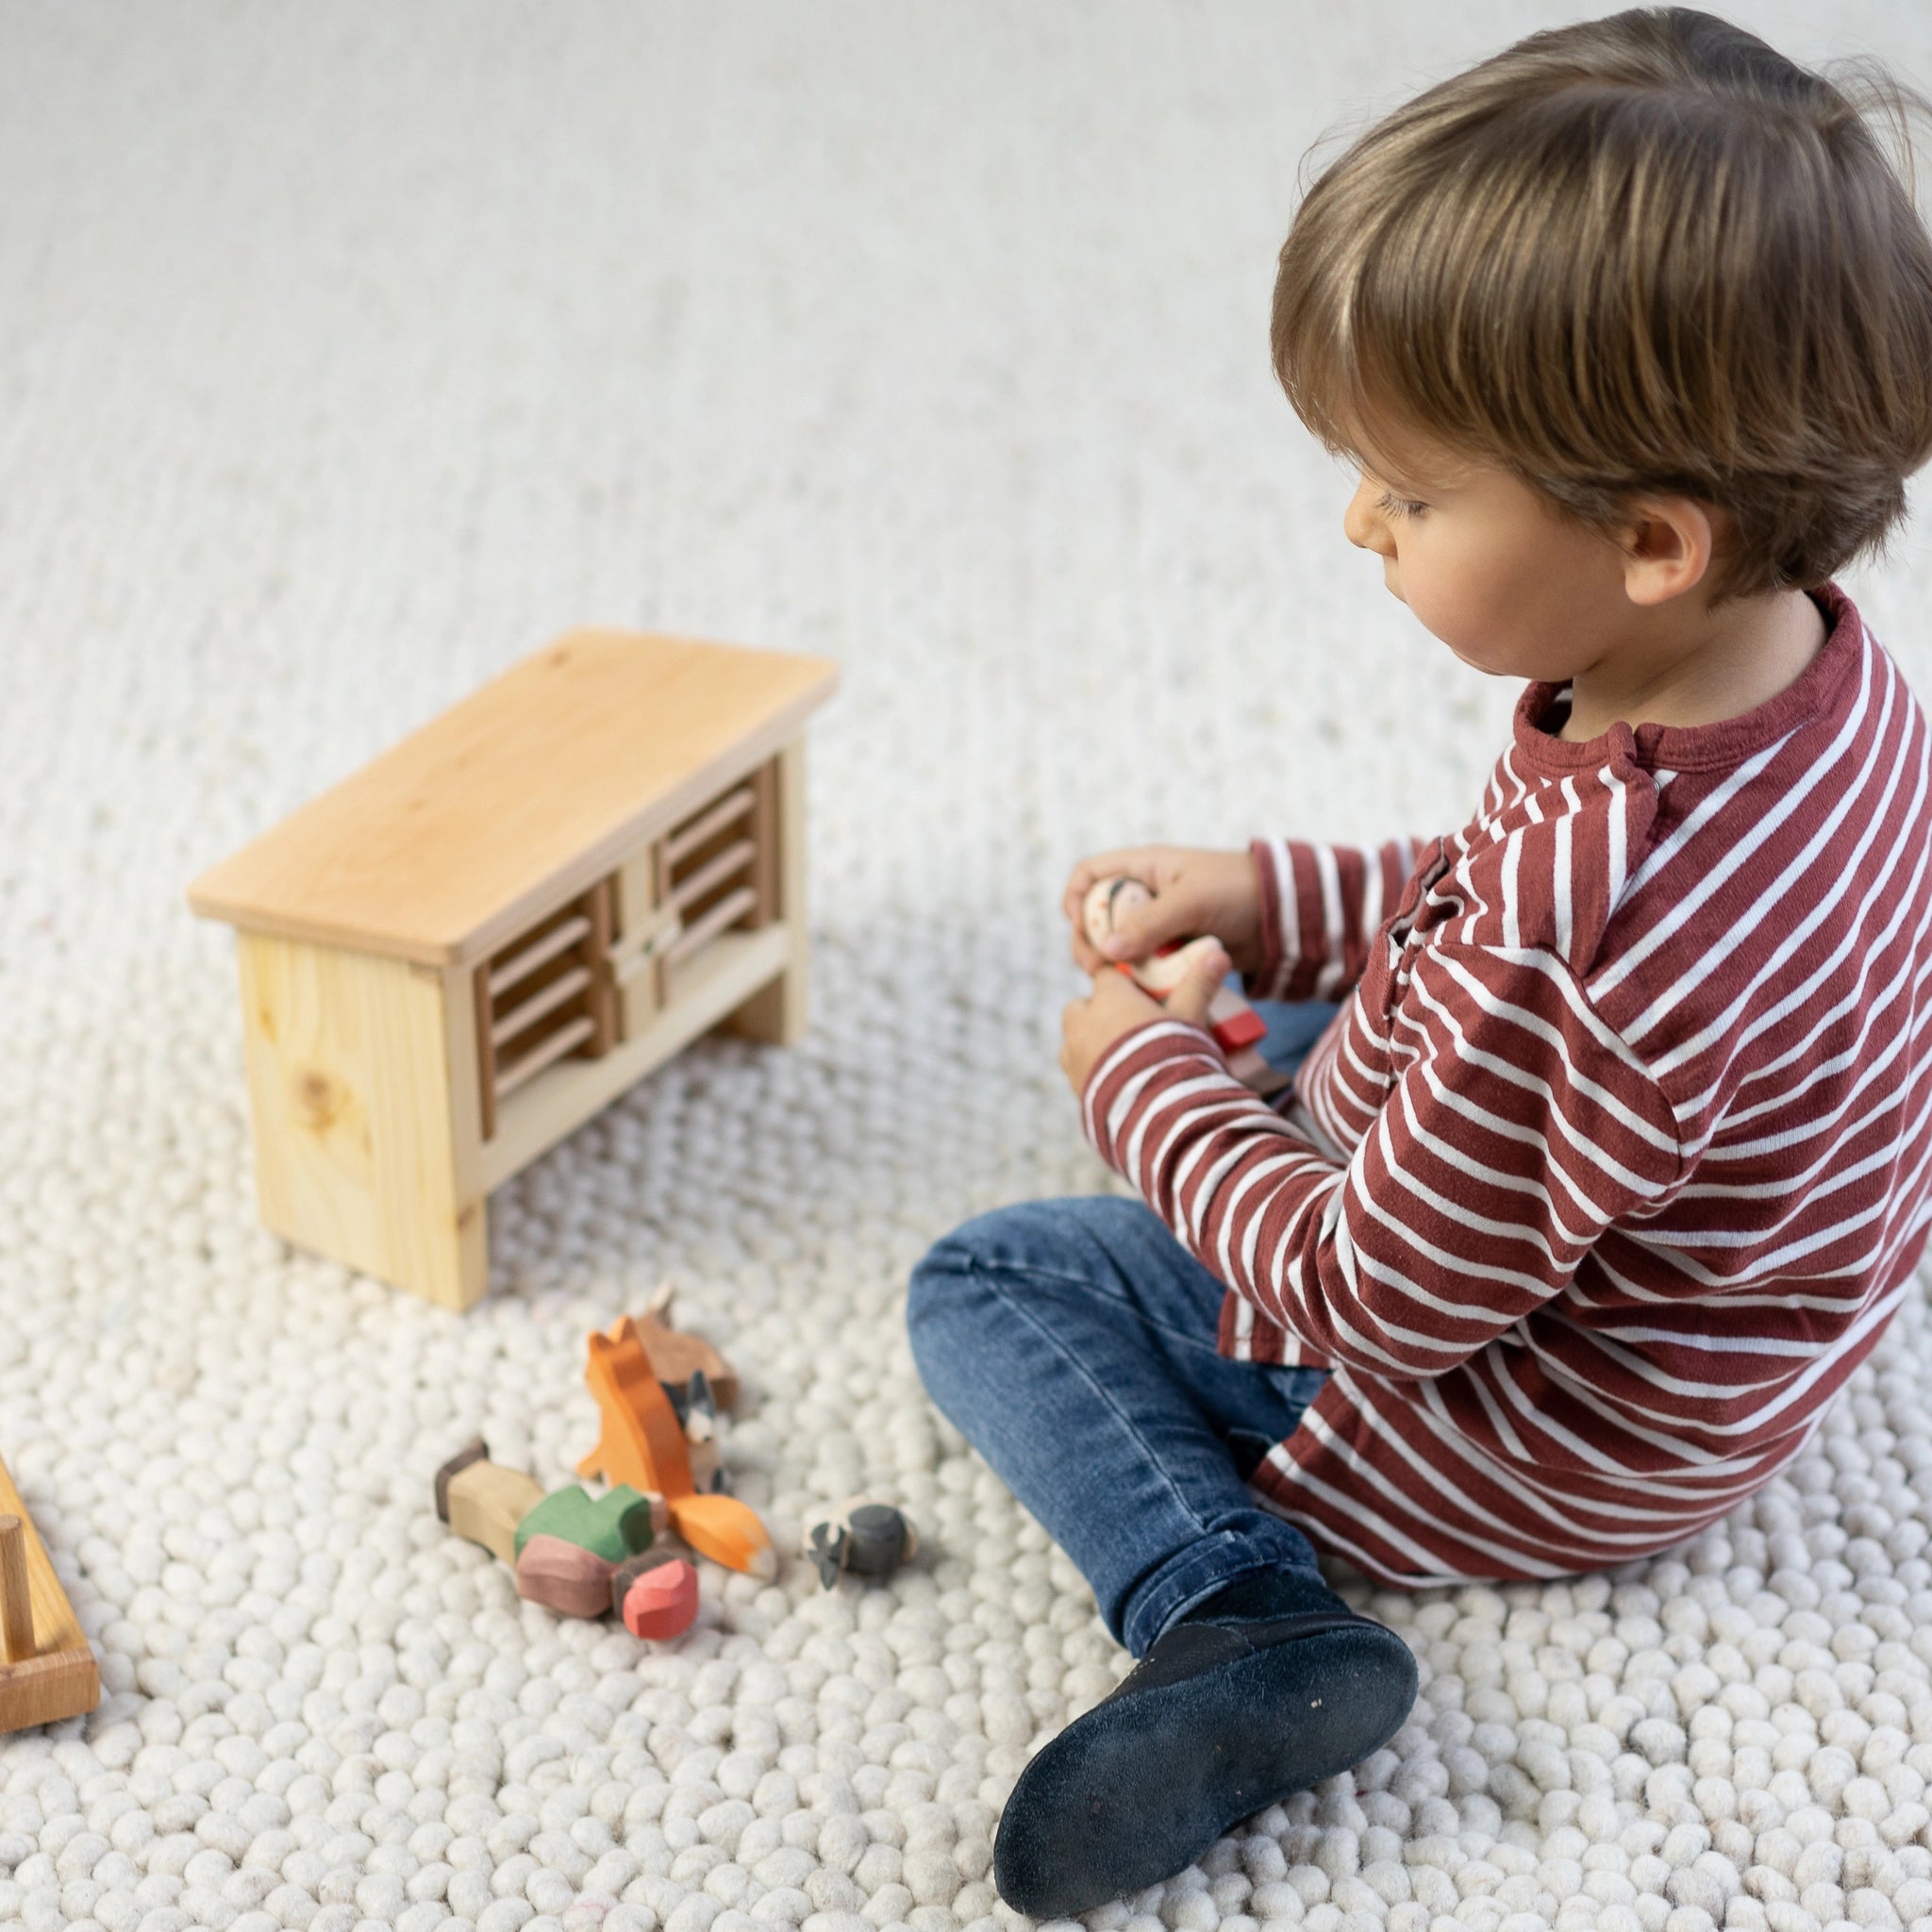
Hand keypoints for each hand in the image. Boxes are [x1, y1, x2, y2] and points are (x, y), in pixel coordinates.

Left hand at [1060, 941, 1229, 1096]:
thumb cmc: (1174, 1054)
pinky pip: (1077, 1073)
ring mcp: (1073, 1057)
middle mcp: (1082, 1024)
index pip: (1106, 975)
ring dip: (1090, 1043)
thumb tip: (1219, 953)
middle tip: (1130, 1028)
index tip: (1139, 993)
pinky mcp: (1075, 1088)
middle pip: (1081, 1007)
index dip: (1123, 983)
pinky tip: (1118, 1084)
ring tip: (1123, 1059)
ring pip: (1074, 1041)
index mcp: (1108, 998)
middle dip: (1098, 1013)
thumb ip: (1199, 985)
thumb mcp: (1190, 1016)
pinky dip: (1092, 1073)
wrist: (1157, 1113)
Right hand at [1062, 845, 1263, 976]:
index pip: (1090, 875)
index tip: (1081, 928)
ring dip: (1114, 967)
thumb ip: (1149, 925)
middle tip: (1097, 969)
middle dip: (1090, 944)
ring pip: (1118, 948)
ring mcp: (1158, 926)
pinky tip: (1143, 992)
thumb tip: (1107, 950)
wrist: (1284, 917)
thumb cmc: (1238, 891)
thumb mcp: (1191, 902)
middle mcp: (1145, 896)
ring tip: (1121, 985)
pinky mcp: (1173, 953)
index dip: (1077, 900)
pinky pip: (1144, 967)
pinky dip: (1140, 979)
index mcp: (1144, 869)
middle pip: (1095, 919)